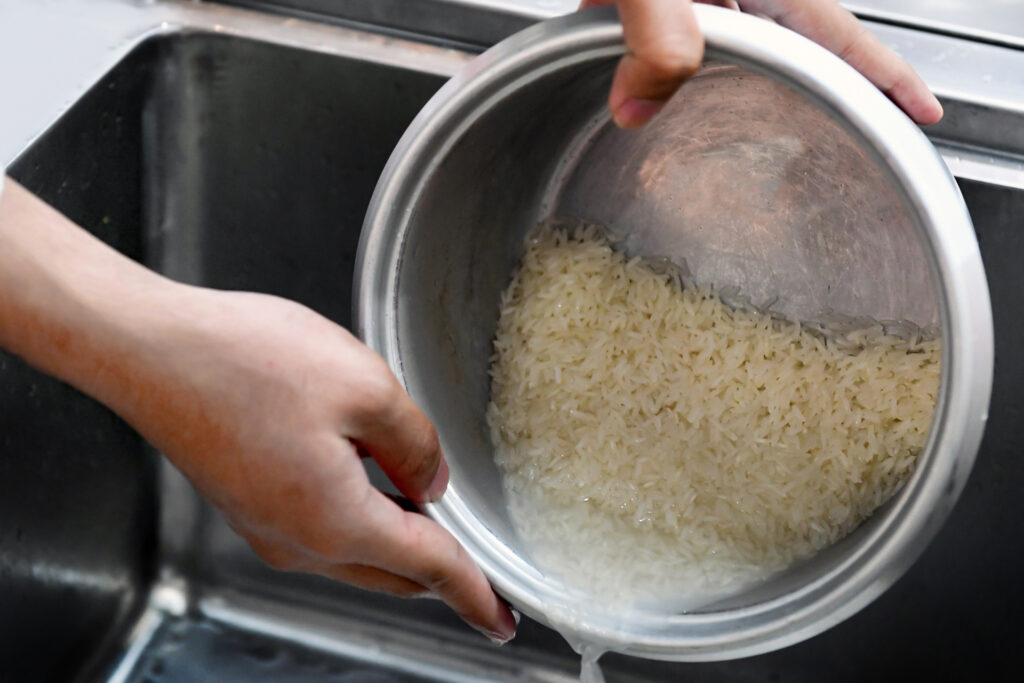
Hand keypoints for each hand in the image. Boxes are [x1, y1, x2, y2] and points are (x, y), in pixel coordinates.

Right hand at [0, 179, 516, 642]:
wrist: (149, 349)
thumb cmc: (244, 361)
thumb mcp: (365, 386)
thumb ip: (416, 443)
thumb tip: (432, 480)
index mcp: (335, 522)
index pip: (429, 568)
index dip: (474, 592)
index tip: (500, 618)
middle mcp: (297, 541)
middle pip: (392, 570)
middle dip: (439, 570)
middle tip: (479, 569)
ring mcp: (266, 527)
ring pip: (356, 552)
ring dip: (398, 539)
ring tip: (430, 508)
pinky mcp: (248, 503)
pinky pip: (321, 530)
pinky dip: (360, 520)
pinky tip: (373, 480)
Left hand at [579, 0, 942, 127]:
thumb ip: (651, 33)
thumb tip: (640, 109)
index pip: (836, 34)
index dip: (881, 76)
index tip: (920, 114)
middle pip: (796, 46)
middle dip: (824, 93)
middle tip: (848, 139)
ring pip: (736, 49)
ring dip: (745, 91)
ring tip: (765, 140)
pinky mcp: (650, 1)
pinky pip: (677, 43)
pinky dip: (676, 76)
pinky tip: (658, 101)